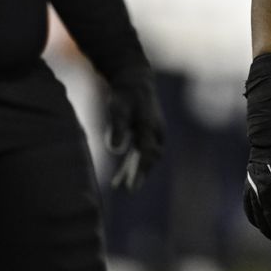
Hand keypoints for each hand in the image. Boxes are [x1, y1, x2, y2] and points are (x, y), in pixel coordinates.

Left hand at [105, 66, 164, 190]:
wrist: (135, 80)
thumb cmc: (125, 94)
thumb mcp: (118, 108)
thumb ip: (117, 127)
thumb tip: (115, 149)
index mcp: (150, 126)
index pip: (146, 153)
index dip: (139, 171)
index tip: (132, 188)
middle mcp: (156, 131)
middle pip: (150, 157)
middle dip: (140, 173)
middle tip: (129, 189)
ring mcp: (154, 132)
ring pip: (147, 156)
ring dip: (135, 170)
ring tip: (117, 185)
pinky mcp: (147, 133)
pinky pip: (143, 152)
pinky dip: (133, 164)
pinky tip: (120, 175)